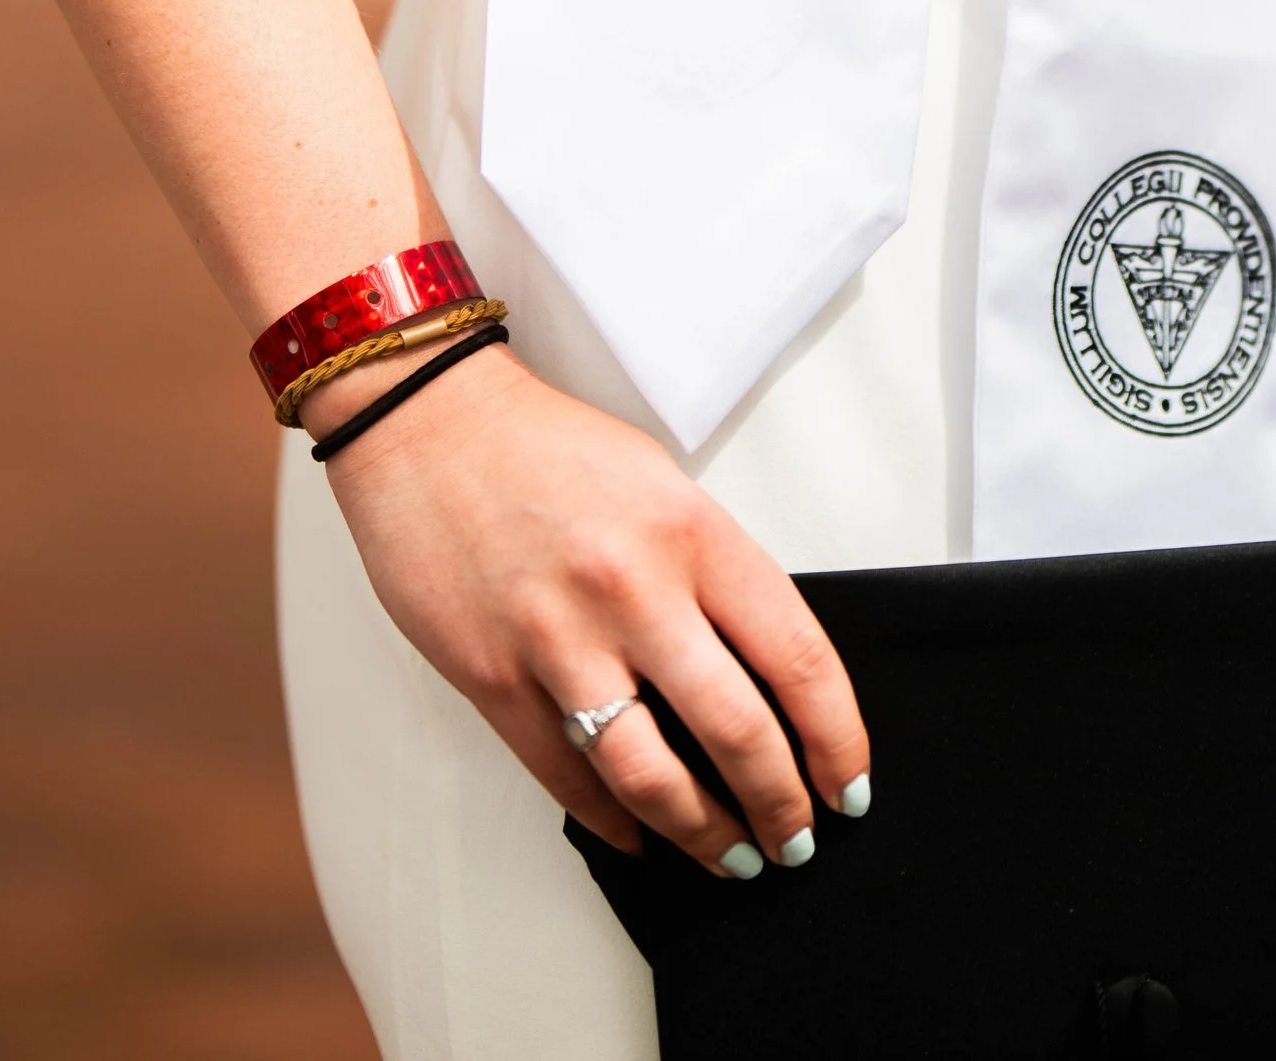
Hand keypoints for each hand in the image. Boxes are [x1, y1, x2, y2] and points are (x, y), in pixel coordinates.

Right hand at [308, 336, 868, 873]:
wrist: (427, 419)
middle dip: (780, 806)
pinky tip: (639, 835)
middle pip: (737, 731)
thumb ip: (710, 571)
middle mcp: (635, 589)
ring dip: (702, 833)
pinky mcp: (493, 676)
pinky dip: (612, 820)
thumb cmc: (548, 447)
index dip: (835, 736)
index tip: (848, 783)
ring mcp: (559, 639)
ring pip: (652, 775)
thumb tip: (760, 671)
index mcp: (691, 532)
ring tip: (729, 856)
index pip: (797, 656)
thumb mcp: (661, 484)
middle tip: (796, 842)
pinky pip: (565, 775)